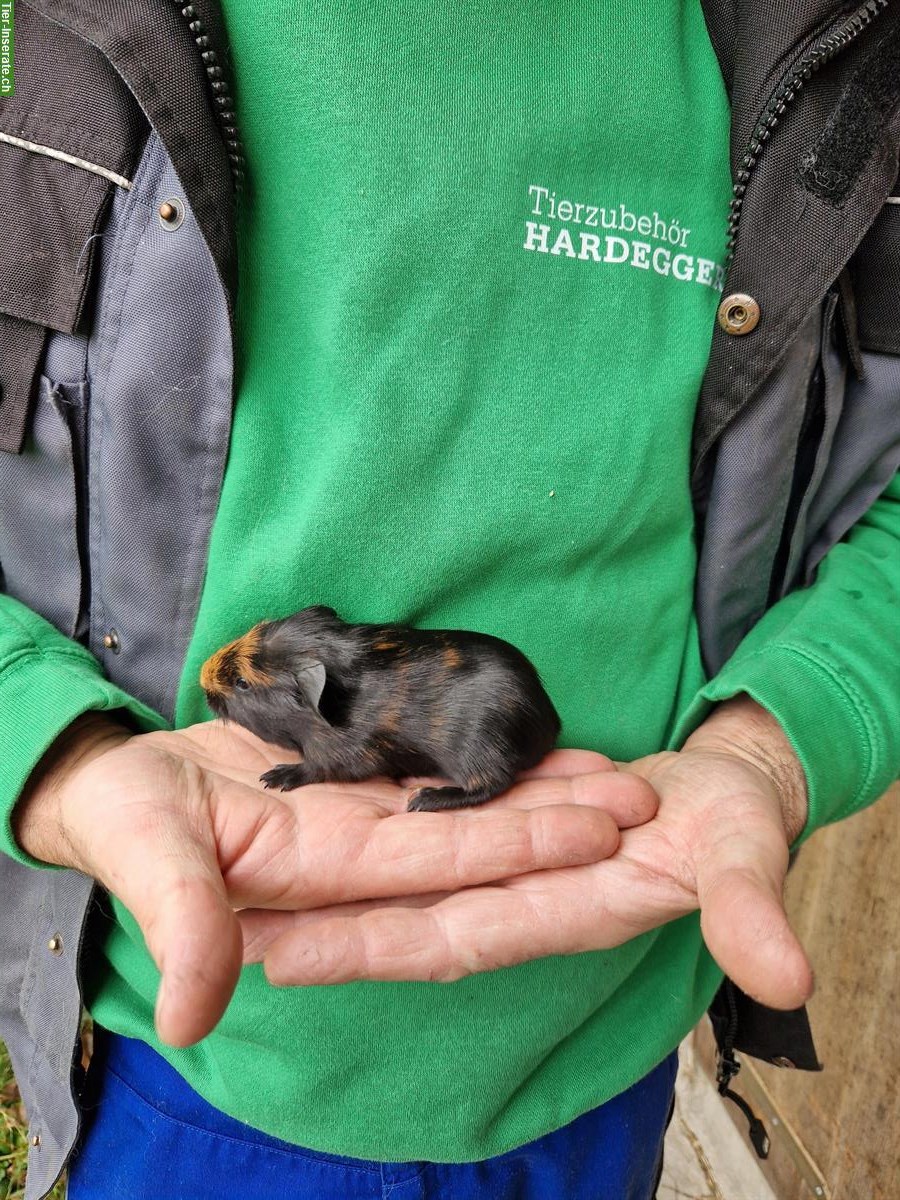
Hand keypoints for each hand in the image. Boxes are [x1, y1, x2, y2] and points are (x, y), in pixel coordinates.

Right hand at [11, 715, 656, 1045]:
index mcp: (323, 879)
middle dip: (556, 820)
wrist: (108, 785)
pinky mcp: (351, 777)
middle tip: (642, 793)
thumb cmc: (117, 822)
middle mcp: (360, 856)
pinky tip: (532, 738)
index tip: (596, 833)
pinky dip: (482, 754)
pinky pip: (433, 765)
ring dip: (535, 785)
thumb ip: (182, 925)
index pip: (443, 871)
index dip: (517, 849)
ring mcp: (361, 815)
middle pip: (477, 841)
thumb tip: (195, 1016)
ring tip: (613, 765)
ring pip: (465, 800)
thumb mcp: (146, 861)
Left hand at [244, 696, 813, 1009]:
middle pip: (401, 911)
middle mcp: (515, 890)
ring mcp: (502, 855)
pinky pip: (426, 821)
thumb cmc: (737, 822)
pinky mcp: (499, 817)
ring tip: (250, 865)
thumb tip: (784, 973)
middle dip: (314, 922)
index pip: (448, 939)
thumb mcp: (748, 856)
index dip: (369, 948)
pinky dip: (375, 821)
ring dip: (334, 873)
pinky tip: (323, 809)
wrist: (726, 785)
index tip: (283, 957)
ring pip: (404, 867)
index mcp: (560, 910)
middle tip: (221, 920)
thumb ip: (752, 908)